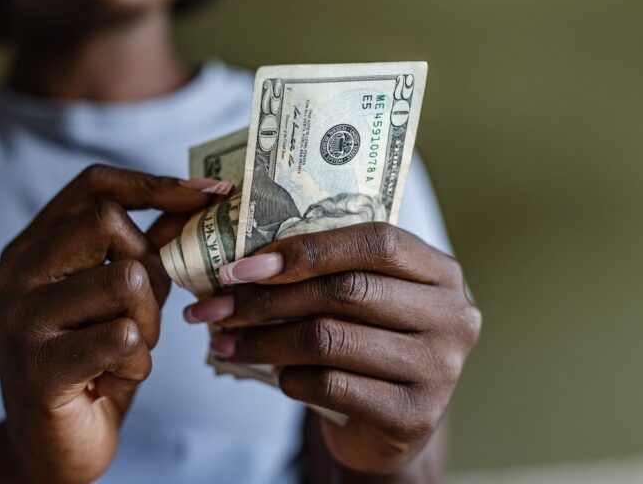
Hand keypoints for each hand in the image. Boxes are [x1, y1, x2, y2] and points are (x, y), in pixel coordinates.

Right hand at [0, 165, 220, 482]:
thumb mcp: (118, 299)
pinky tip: (114, 379)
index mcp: (29, 249)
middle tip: (142, 312)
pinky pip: (124, 338)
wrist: (50, 448)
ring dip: (148, 322)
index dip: (153, 183)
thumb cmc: (91, 364)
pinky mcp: (38, 366)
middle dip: (150, 267)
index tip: (209, 192)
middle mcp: (13, 274)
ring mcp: (19, 319)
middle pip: (107, 222)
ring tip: (128, 350)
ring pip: (123, 280)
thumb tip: (192, 200)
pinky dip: (138, 362)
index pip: (91, 186)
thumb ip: (143, 251)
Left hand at [183, 222, 480, 475]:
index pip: (376, 241)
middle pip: (346, 290)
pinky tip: (277, 375)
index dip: (306, 249)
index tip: (243, 266)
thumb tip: (239, 263)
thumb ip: (324, 272)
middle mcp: (451, 316)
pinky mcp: (415, 416)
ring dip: (264, 340)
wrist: (391, 425)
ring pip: (330, 339)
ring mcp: (439, 369)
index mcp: (440, 271)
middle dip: (268, 298)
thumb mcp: (360, 298)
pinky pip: (331, 386)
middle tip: (215, 307)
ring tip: (227, 343)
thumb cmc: (367, 343)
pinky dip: (290, 379)